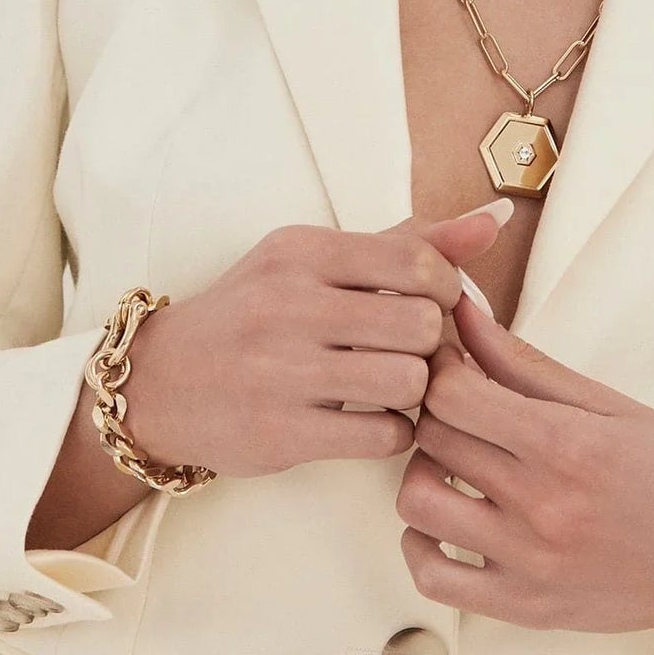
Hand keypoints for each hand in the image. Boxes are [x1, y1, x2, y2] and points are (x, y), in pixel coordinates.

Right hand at [124, 202, 508, 479]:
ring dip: (417, 391)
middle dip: (432, 343)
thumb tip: (494, 219)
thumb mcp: (314, 262)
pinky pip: (383, 435)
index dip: (445, 290)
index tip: (429, 305)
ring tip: (397, 387)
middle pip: (421, 324)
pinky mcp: (281, 433)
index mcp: (302, 251)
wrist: (159, 383)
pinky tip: (375, 422)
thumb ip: (406, 242)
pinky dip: (395, 432)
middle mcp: (289, 304)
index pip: (416, 261)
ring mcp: (282, 371)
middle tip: (414, 351)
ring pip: (409, 381)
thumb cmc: (255, 313)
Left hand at [393, 291, 653, 634]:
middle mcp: (542, 507)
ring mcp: (530, 564)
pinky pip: (433, 579)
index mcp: (566, 444)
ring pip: (417, 505)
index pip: (452, 393)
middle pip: (433, 439)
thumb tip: (461, 311)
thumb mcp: (606, 403)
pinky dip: (420, 544)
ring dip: (421, 471)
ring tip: (454, 461)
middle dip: (434, 409)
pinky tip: (446, 520)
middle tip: (456, 402)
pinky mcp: (524, 608)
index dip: (440, 367)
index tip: (453, 360)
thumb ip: (523, 361)